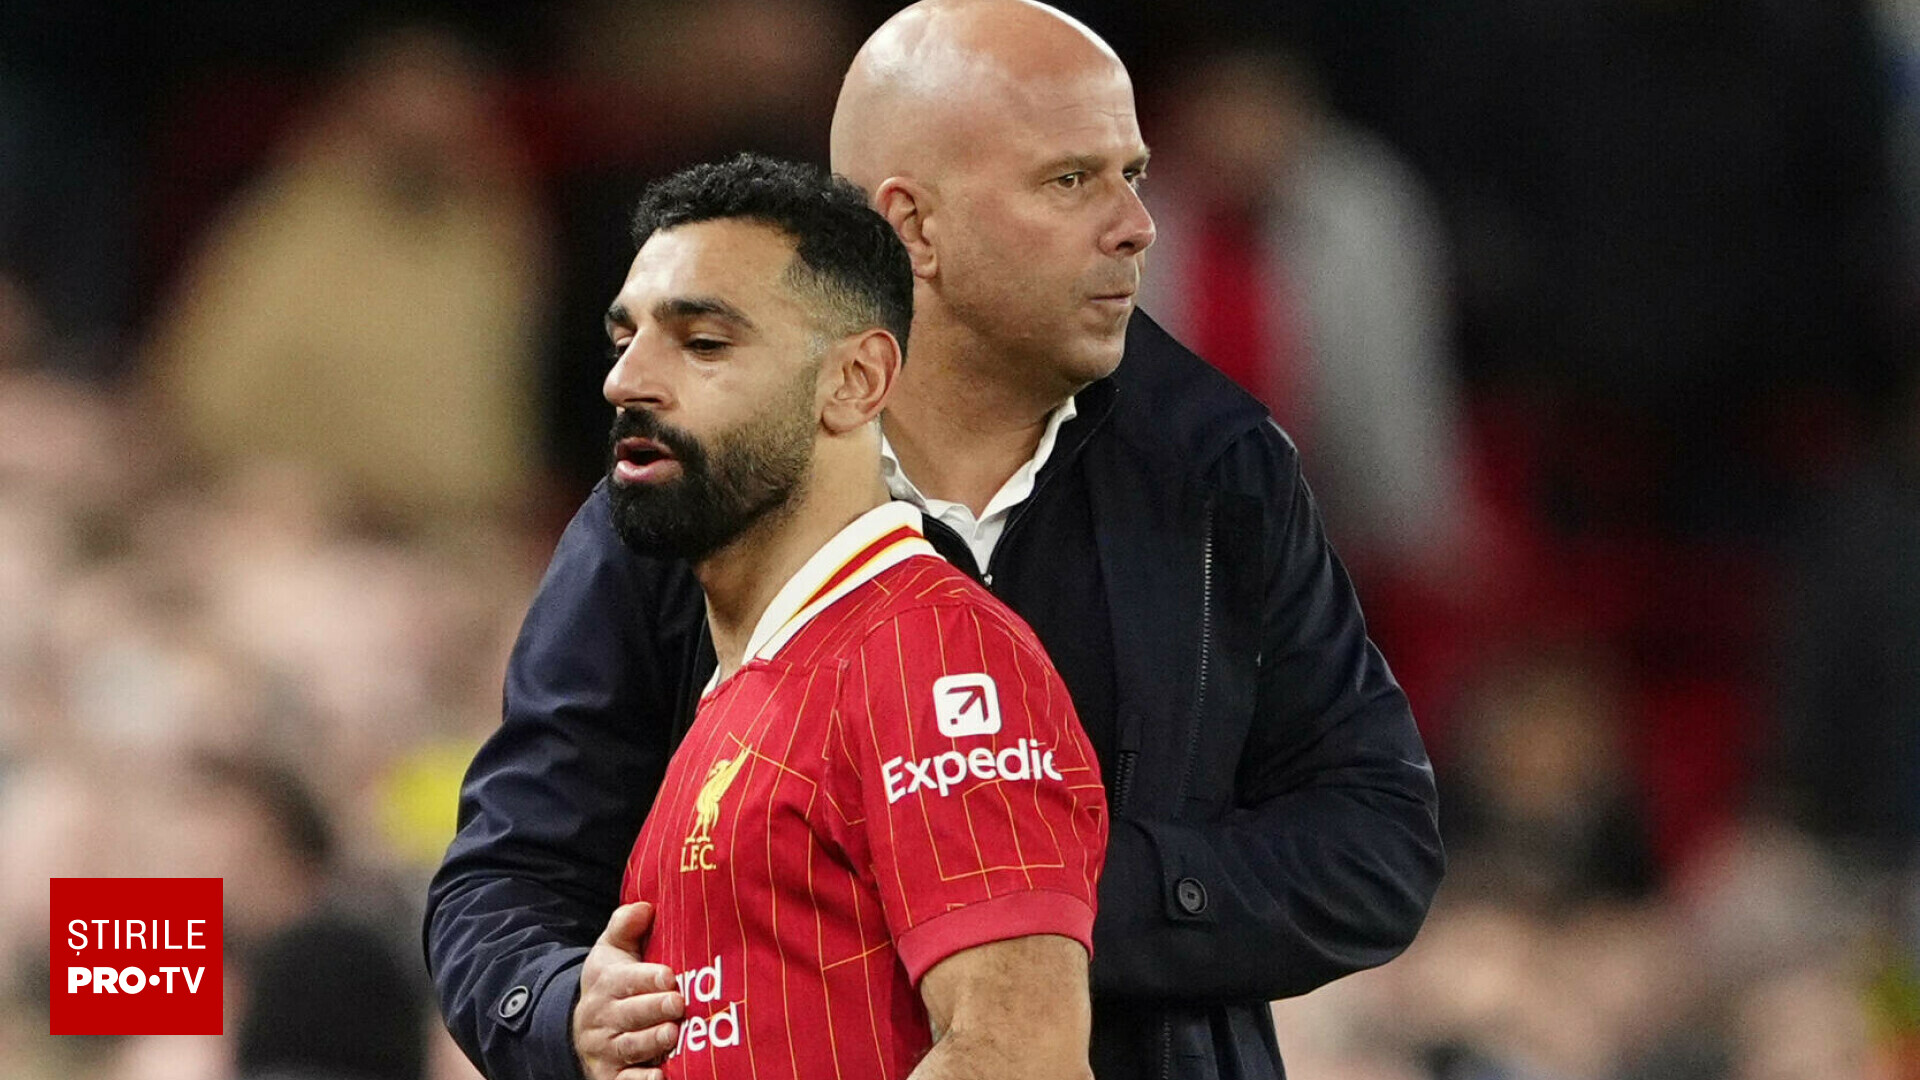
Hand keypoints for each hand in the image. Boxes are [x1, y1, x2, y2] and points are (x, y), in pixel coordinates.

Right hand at [572, 901, 684, 1079]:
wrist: (580, 1027)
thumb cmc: (611, 983)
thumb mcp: (611, 951)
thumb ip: (625, 926)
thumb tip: (645, 906)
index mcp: (607, 983)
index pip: (625, 979)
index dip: (648, 978)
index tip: (669, 976)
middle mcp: (604, 1017)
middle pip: (629, 1014)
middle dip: (653, 1009)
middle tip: (678, 1003)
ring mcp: (607, 1048)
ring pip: (629, 1045)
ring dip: (651, 1042)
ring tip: (673, 1035)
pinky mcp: (611, 1076)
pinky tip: (661, 1077)